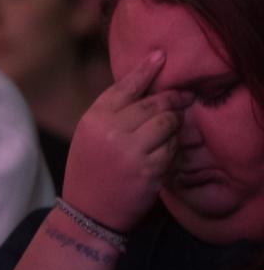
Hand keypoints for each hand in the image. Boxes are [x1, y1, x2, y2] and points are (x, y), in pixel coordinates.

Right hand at [62, 50, 193, 232]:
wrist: (87, 213)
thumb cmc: (90, 171)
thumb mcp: (89, 136)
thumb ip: (112, 113)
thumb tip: (146, 86)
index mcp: (93, 119)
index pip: (125, 86)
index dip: (145, 69)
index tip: (161, 55)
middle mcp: (110, 131)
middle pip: (153, 103)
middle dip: (171, 100)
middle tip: (182, 100)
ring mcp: (130, 150)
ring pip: (167, 122)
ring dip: (173, 126)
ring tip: (167, 133)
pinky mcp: (148, 169)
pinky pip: (172, 148)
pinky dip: (172, 149)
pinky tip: (162, 155)